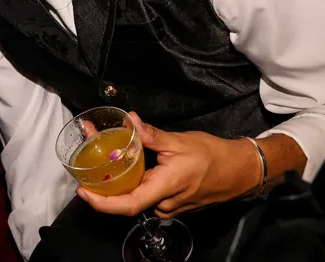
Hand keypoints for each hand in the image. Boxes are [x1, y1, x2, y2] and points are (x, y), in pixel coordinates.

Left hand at [77, 112, 260, 217]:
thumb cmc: (213, 156)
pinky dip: (132, 181)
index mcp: (165, 188)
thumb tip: (130, 120)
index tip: (83, 192)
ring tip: (99, 155)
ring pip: (137, 196)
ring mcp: (169, 205)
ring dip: (117, 180)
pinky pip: (147, 194)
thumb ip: (151, 134)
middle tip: (85, 160)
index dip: (103, 202)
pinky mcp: (172, 201)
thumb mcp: (179, 141)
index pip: (128, 204)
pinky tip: (123, 165)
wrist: (240, 170)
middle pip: (127, 199)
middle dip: (103, 183)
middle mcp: (165, 203)